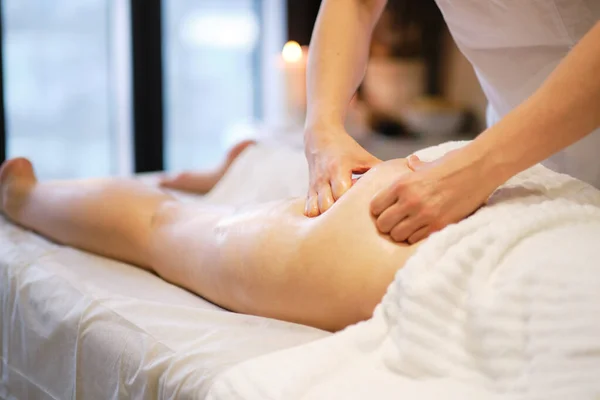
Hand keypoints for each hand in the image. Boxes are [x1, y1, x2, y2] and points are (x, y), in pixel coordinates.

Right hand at [304, 127, 380, 216]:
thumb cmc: (346, 149)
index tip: (363, 208)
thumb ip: (379, 169)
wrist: (320, 138)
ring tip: (341, 220)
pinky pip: (308, 210)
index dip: (351, 203)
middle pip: (326, 205)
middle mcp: (324, 178)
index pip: (342, 192)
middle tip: (353, 219)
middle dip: (338, 214)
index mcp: (338, 169)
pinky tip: (327, 219)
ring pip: (315, 209)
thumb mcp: (363, 156)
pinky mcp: (309, 190)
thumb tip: (402, 181)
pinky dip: (316, 216)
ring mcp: (314, 186)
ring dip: (327, 217)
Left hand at [370, 150, 492, 242]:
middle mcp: (410, 200)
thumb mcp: (428, 164)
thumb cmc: (453, 164)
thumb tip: (411, 161)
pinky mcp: (438, 225)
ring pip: (397, 235)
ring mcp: (424, 215)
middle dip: (387, 224)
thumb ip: (415, 167)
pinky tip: (422, 228)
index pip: (375, 206)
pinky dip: (416, 236)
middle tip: (396, 221)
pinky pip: (415, 239)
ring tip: (409, 226)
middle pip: (383, 225)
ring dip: (401, 233)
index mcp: (402, 184)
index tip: (386, 210)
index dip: (379, 210)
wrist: (479, 169)